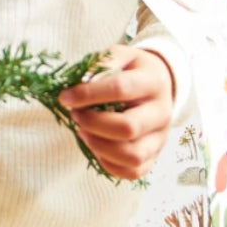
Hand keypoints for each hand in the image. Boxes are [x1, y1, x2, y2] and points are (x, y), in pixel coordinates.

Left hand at [59, 44, 173, 180]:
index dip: (88, 94)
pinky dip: (108, 163)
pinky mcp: (155, 155)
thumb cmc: (132, 70)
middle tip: (76, 115)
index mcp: (153, 81)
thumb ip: (101, 65)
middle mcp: (162, 112)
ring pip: (132, 155)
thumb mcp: (121, 55)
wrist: (160, 83)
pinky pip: (133, 171)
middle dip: (93, 123)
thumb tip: (78, 84)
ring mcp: (160, 137)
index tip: (65, 97)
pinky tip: (95, 146)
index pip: (120, 89)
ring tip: (83, 131)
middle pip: (128, 127)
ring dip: (99, 146)